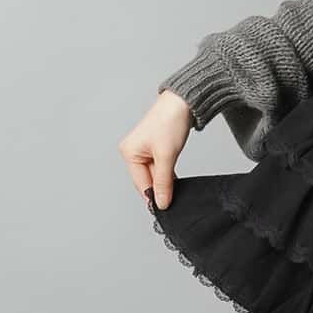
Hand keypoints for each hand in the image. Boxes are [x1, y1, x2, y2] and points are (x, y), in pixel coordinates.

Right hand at [119, 90, 192, 211]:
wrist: (183, 102)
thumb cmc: (170, 122)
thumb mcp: (167, 156)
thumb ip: (164, 182)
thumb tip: (161, 203)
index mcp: (129, 153)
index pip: (141, 184)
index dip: (154, 197)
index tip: (167, 209)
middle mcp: (132, 151)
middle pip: (147, 180)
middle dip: (160, 189)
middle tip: (175, 201)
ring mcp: (143, 150)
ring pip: (155, 175)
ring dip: (165, 182)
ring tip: (177, 190)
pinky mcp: (155, 147)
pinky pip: (160, 167)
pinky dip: (167, 174)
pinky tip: (176, 180)